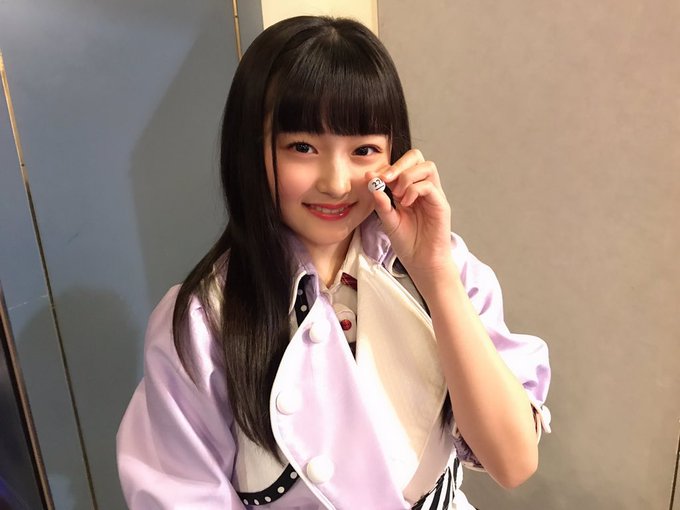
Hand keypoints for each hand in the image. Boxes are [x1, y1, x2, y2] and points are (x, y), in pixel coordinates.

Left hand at [366, 149, 452, 276]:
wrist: (421, 263)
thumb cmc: (408, 243)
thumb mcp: (388, 220)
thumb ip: (381, 202)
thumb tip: (370, 182)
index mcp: (409, 190)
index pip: (402, 165)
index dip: (386, 168)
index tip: (371, 178)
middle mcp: (423, 189)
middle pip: (417, 157)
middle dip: (399, 164)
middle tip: (385, 179)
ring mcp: (434, 196)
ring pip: (427, 166)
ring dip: (407, 176)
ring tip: (398, 194)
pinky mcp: (441, 205)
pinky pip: (429, 186)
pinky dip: (414, 190)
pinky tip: (406, 203)